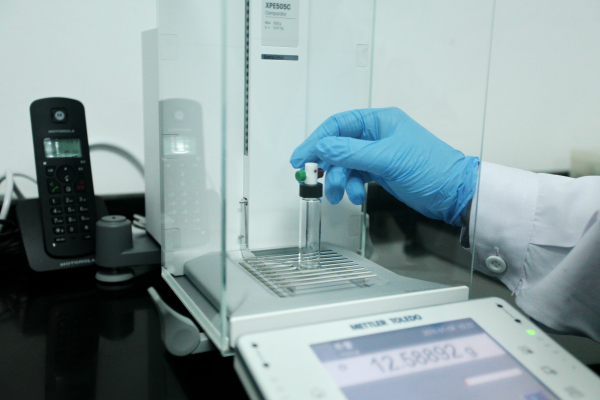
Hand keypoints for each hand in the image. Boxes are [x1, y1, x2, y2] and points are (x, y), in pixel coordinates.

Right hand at [290, 107, 478, 225]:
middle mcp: (376, 135)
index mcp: (379, 121)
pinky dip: (353, 186)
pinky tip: (357, 196)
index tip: (300, 158)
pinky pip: (357, 176)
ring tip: (341, 195)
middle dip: (330, 166)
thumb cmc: (428, 167)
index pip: (338, 125)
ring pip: (347, 164)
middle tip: (319, 181)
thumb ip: (351, 152)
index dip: (316, 140)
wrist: (453, 192)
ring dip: (341, 180)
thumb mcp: (386, 158)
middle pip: (339, 146)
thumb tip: (321, 147)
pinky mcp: (382, 171)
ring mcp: (378, 154)